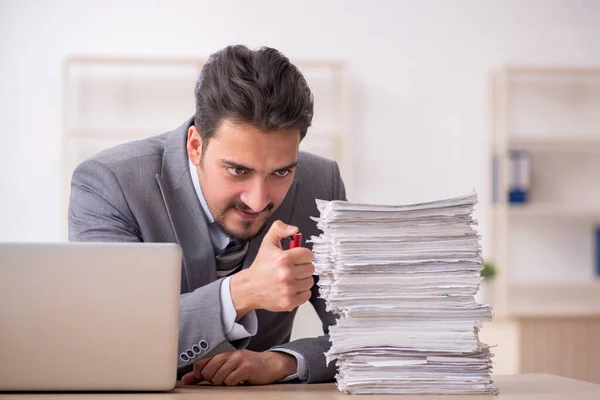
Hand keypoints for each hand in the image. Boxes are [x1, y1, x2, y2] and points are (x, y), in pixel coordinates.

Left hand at [181, 350, 296, 385]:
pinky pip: (230, 381)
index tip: (206, 377)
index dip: (199, 374)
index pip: (200, 363)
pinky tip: (240, 381)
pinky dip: (233, 384)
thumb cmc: (246, 367)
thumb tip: (186, 379)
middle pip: (208, 373)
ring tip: (233, 379)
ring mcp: (238, 360)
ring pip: (218, 378)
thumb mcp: (225, 367)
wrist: (270, 365)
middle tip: (224, 378)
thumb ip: (205, 373)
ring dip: (224, 383)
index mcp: (222, 353)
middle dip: (214, 380)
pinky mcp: (246, 367)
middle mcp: (229, 354)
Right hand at [230, 221, 314, 318]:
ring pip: (310, 281)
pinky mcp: (289, 302)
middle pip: (311, 268)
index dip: (303, 255)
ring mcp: (288, 289)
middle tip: (293, 268)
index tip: (298, 257)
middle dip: (303, 267)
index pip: (309, 255)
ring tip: (291, 278)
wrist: (249, 288)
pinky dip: (301, 292)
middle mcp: (286, 274)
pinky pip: (307, 295)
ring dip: (302, 279)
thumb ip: (279, 229)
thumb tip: (295, 230)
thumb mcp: (268, 243)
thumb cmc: (261, 266)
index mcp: (283, 258)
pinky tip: (291, 288)